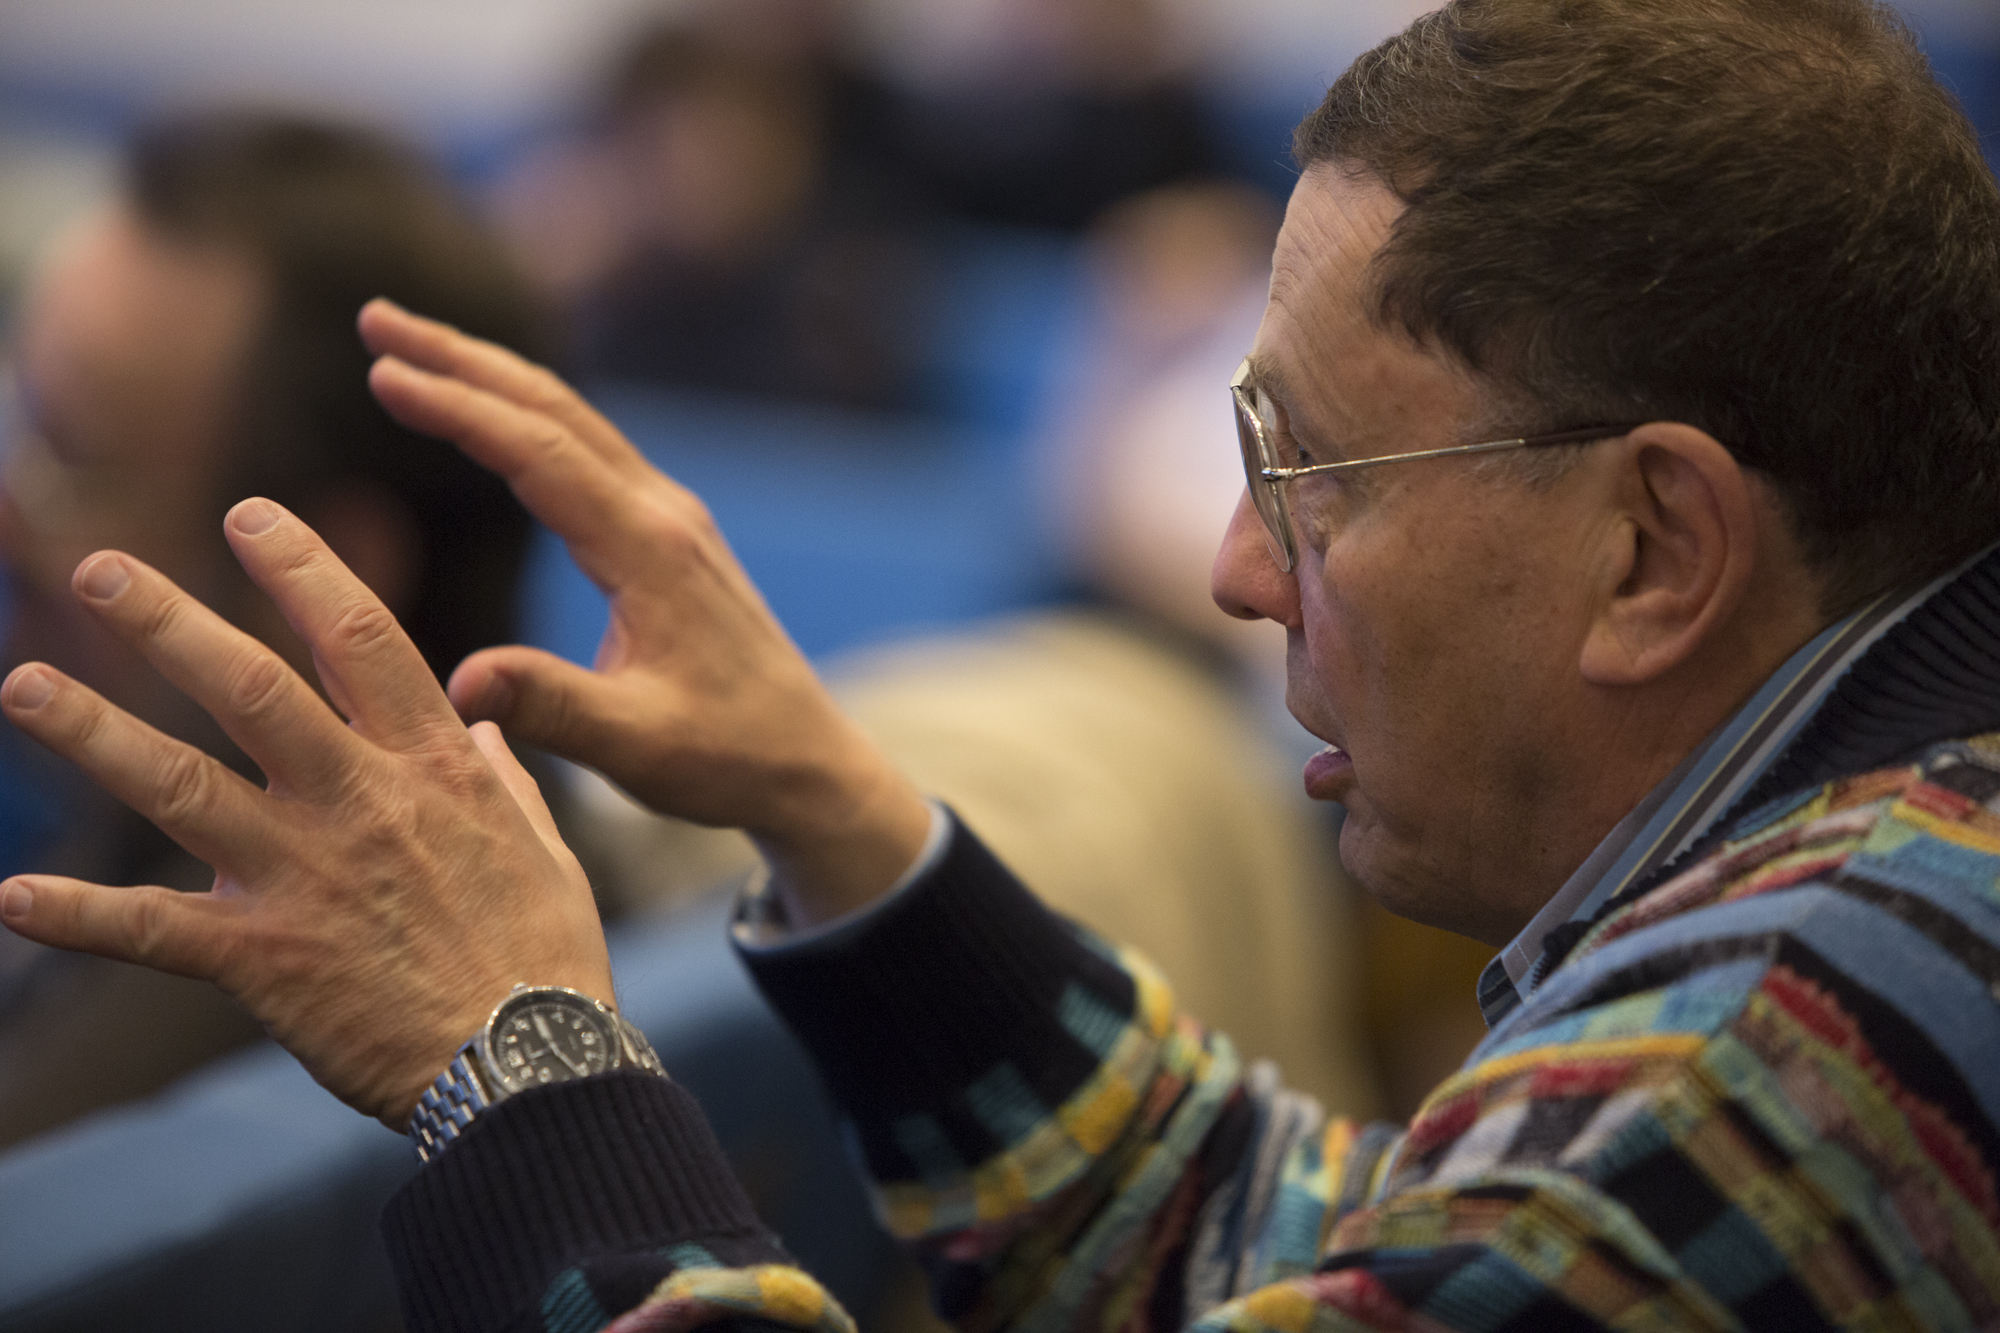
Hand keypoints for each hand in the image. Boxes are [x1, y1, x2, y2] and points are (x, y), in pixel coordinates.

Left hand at [0, 501, 614, 1129]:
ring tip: (23, 686)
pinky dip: (80, 914)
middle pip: (250, 688)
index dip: (301, 566)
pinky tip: (13, 896)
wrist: (529, 1062)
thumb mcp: (545, 847)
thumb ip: (503, 780)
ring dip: (95, 733)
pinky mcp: (265, 957)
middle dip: (168, 621)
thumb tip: (483, 730)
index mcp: (433, 766)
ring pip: (181, 786)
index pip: (358, 637)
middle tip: (96, 569)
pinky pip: (153, 931)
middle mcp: (361, 802)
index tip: (249, 516)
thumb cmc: (547, 956)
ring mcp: (306, 875)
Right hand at [357, 299, 930, 922]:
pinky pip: (589, 452)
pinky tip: (494, 416)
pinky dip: (527, 419)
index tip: (382, 371)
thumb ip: (551, 708)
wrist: (810, 763)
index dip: (459, 408)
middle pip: (553, 410)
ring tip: (411, 348)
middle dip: (461, 361)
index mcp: (651, 550)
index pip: (539, 453)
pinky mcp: (673, 536)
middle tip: (374, 318)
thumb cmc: (728, 758)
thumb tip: (459, 681)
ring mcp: (673, 519)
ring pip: (572, 422)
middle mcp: (665, 514)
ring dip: (492, 379)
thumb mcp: (636, 744)